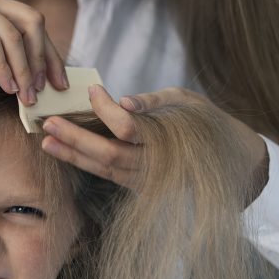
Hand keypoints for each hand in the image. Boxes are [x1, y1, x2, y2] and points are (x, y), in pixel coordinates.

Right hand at [0, 0, 68, 105]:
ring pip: (14, 35)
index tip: (59, 83)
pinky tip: (8, 88)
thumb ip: (5, 68)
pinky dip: (4, 68)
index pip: (32, 25)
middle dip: (44, 59)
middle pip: (32, 23)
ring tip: (27, 96)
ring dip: (25, 70)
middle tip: (49, 90)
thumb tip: (36, 84)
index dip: (49, 54)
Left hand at [41, 86, 268, 203]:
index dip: (107, 111)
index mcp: (169, 140)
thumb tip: (123, 100)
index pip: (129, 129)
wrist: (232, 163)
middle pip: (108, 155)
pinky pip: (108, 176)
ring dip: (72, 155)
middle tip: (49, 122)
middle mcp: (155, 166)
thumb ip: (155, 101)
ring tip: (47, 140)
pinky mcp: (139, 188)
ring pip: (103, 170)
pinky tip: (63, 151)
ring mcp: (146, 181)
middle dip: (75, 139)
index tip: (93, 90)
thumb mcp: (187, 101)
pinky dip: (84, 163)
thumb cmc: (207, 123)